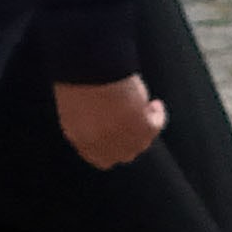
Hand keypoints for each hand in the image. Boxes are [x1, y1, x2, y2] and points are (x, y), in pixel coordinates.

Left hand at [55, 75, 169, 169]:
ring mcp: (124, 141)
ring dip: (143, 127)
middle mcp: (102, 146)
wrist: (93, 74)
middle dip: (127, 139)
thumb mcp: (73, 102)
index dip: (108, 147)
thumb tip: (100, 115)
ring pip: (141, 143)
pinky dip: (158, 115)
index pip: (98, 157)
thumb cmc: (78, 79)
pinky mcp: (143, 129)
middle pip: (122, 154)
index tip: (114, 132)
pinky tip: (155, 104)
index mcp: (79, 139)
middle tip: (130, 120)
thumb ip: (84, 116)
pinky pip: (155, 126)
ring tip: (145, 108)